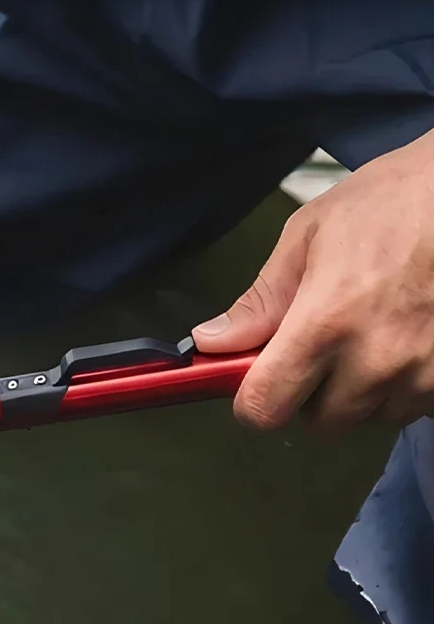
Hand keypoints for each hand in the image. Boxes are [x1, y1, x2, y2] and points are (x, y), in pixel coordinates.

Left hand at [193, 129, 433, 429]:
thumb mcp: (308, 236)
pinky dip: (405, 384)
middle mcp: (375, 361)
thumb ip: (260, 300)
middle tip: (323, 350)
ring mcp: (423, 373)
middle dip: (312, 394)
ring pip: (372, 416)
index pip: (266, 408)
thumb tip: (212, 342)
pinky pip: (415, 405)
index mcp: (325, 325)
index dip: (253, 402)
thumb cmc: (393, 201)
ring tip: (373, 335)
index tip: (255, 384)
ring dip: (363, 391)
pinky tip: (407, 339)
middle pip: (321, 422)